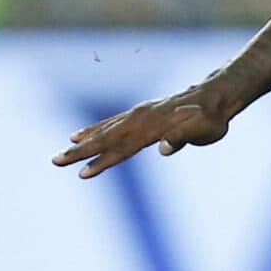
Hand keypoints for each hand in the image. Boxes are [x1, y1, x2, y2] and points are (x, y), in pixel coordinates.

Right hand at [54, 80, 239, 178]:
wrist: (215, 97)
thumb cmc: (211, 119)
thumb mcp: (204, 130)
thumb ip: (183, 138)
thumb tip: (164, 149)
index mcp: (153, 127)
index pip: (123, 148)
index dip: (103, 162)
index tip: (82, 173)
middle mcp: (141, 119)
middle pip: (106, 139)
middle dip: (81, 152)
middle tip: (55, 162)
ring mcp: (138, 115)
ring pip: (104, 130)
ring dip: (82, 143)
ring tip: (60, 153)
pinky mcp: (139, 114)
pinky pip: (111, 122)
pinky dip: (94, 129)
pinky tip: (78, 135)